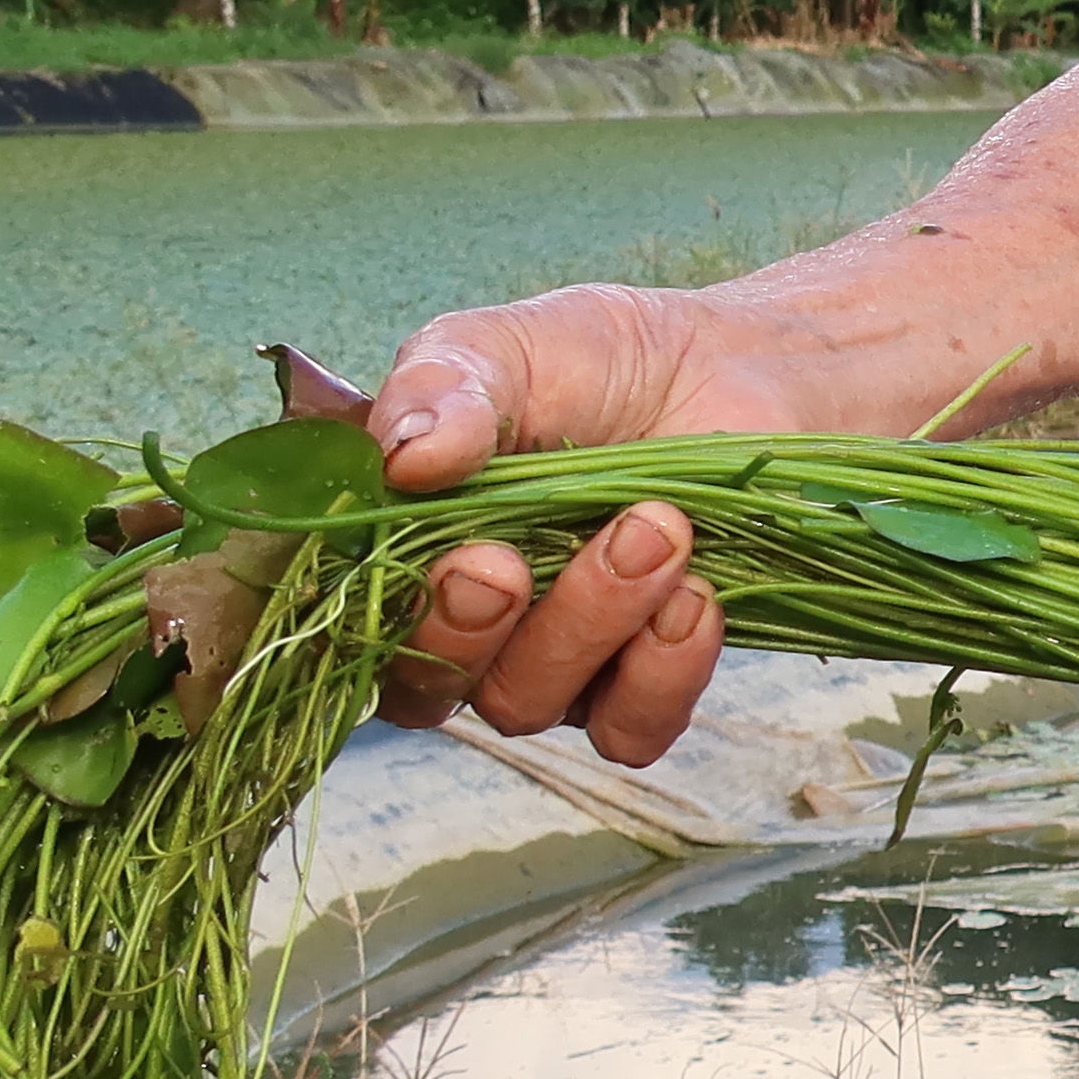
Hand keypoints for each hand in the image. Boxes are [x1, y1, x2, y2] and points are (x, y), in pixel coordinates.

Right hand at [274, 289, 766, 768]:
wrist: (727, 367)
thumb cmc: (589, 364)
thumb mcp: (498, 349)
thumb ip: (441, 390)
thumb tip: (403, 456)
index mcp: (399, 548)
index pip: (351, 627)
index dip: (388, 617)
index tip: (460, 555)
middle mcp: (463, 624)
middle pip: (427, 689)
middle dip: (471, 631)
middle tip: (515, 561)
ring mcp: (554, 661)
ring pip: (529, 705)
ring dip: (587, 625)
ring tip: (653, 529)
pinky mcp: (645, 679)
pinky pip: (630, 729)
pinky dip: (660, 675)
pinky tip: (695, 598)